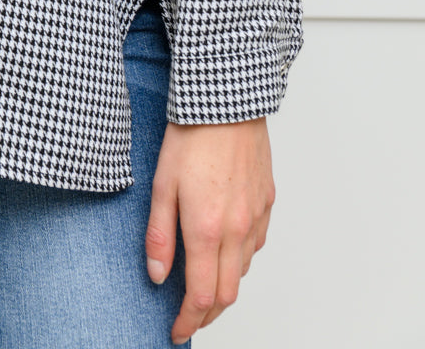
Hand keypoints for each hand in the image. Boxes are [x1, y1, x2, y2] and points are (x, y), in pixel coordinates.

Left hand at [145, 116, 274, 343]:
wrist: (227, 99)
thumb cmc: (190, 135)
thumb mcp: (161, 184)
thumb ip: (159, 235)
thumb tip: (157, 276)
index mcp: (208, 229)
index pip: (201, 297)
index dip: (188, 321)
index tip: (174, 330)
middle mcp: (238, 229)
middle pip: (227, 294)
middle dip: (206, 314)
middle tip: (186, 317)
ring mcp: (256, 216)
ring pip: (243, 271)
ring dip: (222, 287)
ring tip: (200, 285)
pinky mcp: (267, 201)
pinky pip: (255, 245)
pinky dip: (238, 260)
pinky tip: (223, 250)